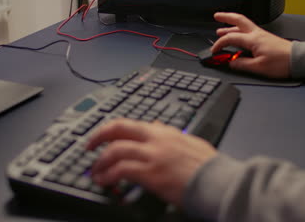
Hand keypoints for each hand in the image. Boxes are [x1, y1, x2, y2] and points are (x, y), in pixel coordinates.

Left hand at [86, 119, 216, 205]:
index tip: (103, 136)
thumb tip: (158, 126)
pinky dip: (109, 175)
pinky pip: (121, 170)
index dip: (112, 129)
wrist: (216, 180)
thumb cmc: (207, 166)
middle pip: (118, 129)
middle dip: (98, 136)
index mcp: (164, 132)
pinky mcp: (151, 173)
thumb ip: (170, 134)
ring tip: (95, 171)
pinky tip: (105, 181)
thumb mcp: (189, 142)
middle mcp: (156, 139)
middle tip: (89, 146)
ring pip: (115, 150)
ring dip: (101, 161)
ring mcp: (152, 155)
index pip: (131, 124)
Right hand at [212, 12, 292, 78]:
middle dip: (226, 17)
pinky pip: (249, 31)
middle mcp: (257, 34)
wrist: (298, 60)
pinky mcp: (266, 39)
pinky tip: (238, 37)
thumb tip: (232, 62)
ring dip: (231, 25)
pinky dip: (240, 31)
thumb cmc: (282, 63)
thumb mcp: (258, 67)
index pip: (230, 38)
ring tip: (222, 29)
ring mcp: (262, 35)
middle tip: (217, 16)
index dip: (220, 44)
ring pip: (243, 25)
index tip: (214, 50)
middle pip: (239, 20)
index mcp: (253, 40)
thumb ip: (242, 64)